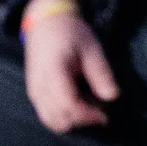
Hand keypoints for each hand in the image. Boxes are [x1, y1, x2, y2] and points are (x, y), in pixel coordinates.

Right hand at [21, 0, 116, 133]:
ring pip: (51, 121)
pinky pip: (47, 115)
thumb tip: (113, 97)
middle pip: (59, 119)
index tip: (105, 115)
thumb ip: (101, 74)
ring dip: (72, 119)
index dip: (88, 115)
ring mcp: (33, 92)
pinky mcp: (34, 94)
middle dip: (82, 120)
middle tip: (99, 108)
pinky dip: (63, 115)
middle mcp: (39, 87)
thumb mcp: (92, 49)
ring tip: (89, 104)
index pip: (68, 106)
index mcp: (54, 73)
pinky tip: (78, 101)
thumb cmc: (70, 34)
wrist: (46, 24)